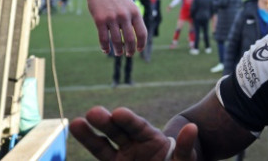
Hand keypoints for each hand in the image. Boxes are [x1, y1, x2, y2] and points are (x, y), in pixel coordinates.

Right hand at [69, 106, 198, 160]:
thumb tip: (192, 127)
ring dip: (89, 135)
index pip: (138, 127)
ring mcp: (122, 157)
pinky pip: (102, 157)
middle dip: (106, 122)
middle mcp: (133, 144)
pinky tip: (78, 136)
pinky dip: (89, 147)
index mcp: (151, 138)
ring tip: (75, 123)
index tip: (118, 112)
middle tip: (93, 112)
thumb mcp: (186, 158)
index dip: (128, 120)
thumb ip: (186, 146)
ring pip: (103, 146)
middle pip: (118, 131)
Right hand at [83, 0, 146, 55]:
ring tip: (118, 53)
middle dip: (130, 50)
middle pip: (130, 39)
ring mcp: (112, 18)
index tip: (139, 49)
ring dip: (118, 50)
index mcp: (135, 12)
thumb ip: (133, 18)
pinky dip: (105, 47)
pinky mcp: (100, 20)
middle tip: (129, 54)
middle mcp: (125, 15)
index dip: (142, 44)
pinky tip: (106, 50)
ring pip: (117, 41)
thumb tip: (135, 35)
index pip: (142, 32)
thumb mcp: (129, 4)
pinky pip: (103, 38)